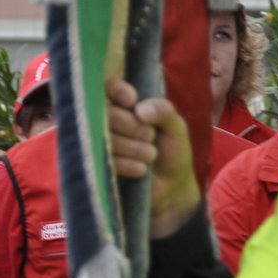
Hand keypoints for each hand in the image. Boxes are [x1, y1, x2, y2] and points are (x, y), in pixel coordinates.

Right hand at [105, 76, 201, 236]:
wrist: (172, 189)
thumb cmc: (174, 153)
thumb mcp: (177, 128)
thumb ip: (164, 111)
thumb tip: (140, 109)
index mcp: (128, 107)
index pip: (109, 87)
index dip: (117, 91)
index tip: (132, 101)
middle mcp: (111, 122)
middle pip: (106, 113)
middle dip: (131, 125)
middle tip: (150, 136)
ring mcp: (102, 143)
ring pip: (105, 136)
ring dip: (132, 147)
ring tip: (150, 155)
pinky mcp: (100, 164)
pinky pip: (105, 158)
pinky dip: (126, 163)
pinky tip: (141, 170)